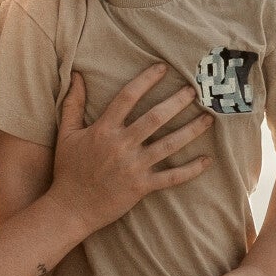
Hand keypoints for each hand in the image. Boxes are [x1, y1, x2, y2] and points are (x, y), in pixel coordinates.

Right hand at [48, 65, 208, 233]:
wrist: (71, 208)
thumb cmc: (68, 170)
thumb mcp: (66, 134)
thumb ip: (72, 103)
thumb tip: (76, 75)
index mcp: (104, 129)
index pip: (128, 97)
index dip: (146, 80)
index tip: (162, 68)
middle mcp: (121, 145)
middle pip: (156, 118)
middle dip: (177, 101)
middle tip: (194, 89)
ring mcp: (134, 166)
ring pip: (170, 144)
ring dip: (192, 130)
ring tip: (209, 118)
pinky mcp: (142, 186)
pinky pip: (172, 177)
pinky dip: (191, 169)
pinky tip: (208, 159)